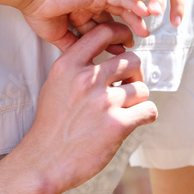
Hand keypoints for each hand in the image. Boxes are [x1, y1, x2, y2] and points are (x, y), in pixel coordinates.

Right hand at [19, 22, 157, 193]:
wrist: (45, 159)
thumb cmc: (51, 123)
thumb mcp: (55, 84)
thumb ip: (77, 67)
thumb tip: (105, 57)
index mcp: (68, 65)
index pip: (102, 34)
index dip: (121, 34)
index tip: (127, 42)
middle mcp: (86, 79)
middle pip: (131, 60)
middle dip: (134, 73)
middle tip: (127, 85)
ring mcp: (103, 101)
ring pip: (142, 87)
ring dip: (138, 99)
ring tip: (126, 108)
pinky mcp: (118, 125)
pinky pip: (148, 110)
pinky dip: (145, 115)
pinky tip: (134, 120)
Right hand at [22, 0, 150, 52]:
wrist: (32, 0)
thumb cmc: (40, 17)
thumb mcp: (59, 38)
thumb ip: (74, 47)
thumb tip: (86, 63)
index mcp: (80, 16)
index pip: (102, 31)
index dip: (113, 42)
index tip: (122, 53)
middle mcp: (89, 7)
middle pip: (114, 20)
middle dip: (126, 31)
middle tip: (139, 41)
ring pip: (120, 8)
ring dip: (134, 19)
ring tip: (145, 30)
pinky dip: (132, 4)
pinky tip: (143, 12)